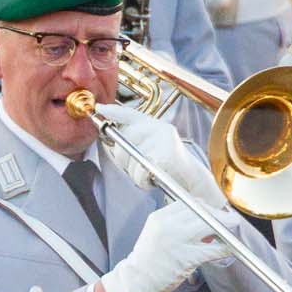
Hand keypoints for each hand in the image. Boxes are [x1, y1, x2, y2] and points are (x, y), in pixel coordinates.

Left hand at [95, 102, 226, 208]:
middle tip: (136, 168)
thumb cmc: (168, 168)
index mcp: (155, 126)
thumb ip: (133, 142)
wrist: (192, 182)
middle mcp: (160, 128)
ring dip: (135, 174)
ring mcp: (164, 141)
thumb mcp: (151, 149)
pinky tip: (153, 180)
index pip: (131, 114)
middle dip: (122, 159)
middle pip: (123, 139)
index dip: (114, 111)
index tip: (99, 109)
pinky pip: (141, 171)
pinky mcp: (167, 156)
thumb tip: (107, 138)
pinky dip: (143, 181)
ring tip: (148, 175)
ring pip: (130, 159)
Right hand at [98, 201, 231, 291]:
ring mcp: (178, 241)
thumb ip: (176, 224)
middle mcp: (168, 225)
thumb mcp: (156, 233)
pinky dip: (224, 248)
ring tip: (233, 230)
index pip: (190, 203)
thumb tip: (204, 222)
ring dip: (226, 227)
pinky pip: (212, 250)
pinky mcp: (186, 258)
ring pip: (210, 226)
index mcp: (160, 217)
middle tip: (229, 221)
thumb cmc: (148, 260)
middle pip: (202, 211)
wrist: (136, 281)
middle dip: (219, 215)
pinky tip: (230, 249)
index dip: (206, 208)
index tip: (214, 213)